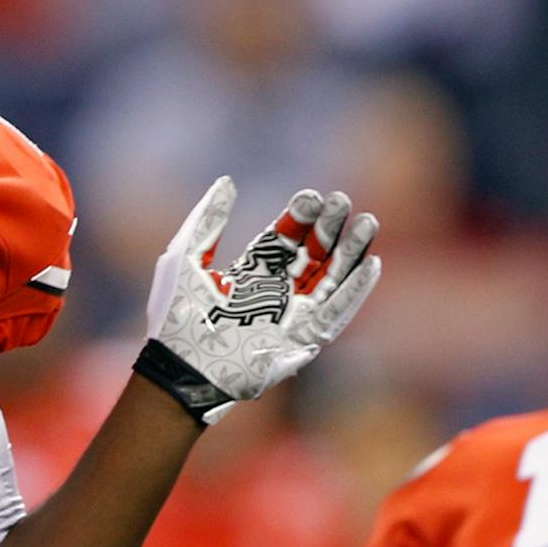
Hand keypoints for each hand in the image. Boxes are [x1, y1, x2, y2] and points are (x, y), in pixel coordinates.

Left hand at [136, 176, 380, 423]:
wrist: (181, 365)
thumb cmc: (176, 315)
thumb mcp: (186, 256)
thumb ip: (208, 220)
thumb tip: (228, 181)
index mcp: (249, 275)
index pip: (282, 241)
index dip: (298, 218)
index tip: (312, 196)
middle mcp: (274, 294)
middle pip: (311, 256)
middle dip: (328, 228)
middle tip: (342, 200)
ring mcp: (290, 317)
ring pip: (329, 279)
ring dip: (350, 252)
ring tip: (367, 222)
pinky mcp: (301, 340)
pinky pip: (335, 313)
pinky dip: (354, 291)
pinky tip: (371, 264)